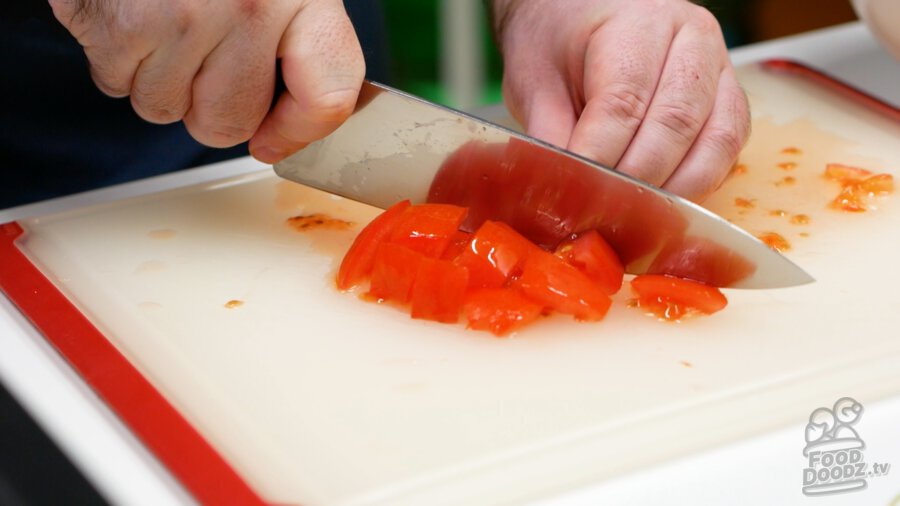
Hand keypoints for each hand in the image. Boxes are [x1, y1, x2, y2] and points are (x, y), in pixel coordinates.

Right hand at [49, 0, 364, 162]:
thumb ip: (296, 39)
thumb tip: (287, 124)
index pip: (329, 93)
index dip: (299, 131)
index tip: (273, 140)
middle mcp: (254, 4)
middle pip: (232, 121)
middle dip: (206, 106)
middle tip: (196, 58)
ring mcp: (188, 15)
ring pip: (168, 110)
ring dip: (156, 79)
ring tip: (158, 22)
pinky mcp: (125, 23)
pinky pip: (118, 85)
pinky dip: (115, 60)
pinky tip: (129, 16)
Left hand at [490, 0, 749, 200]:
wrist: (583, 11)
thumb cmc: (559, 39)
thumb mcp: (534, 78)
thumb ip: (549, 133)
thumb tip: (562, 190)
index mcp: (636, 23)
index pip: (623, 102)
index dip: (599, 158)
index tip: (575, 193)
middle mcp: (691, 39)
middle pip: (674, 125)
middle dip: (636, 180)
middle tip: (602, 212)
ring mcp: (719, 69)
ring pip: (715, 143)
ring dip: (674, 189)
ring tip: (632, 213)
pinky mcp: (730, 100)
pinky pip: (727, 151)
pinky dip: (697, 183)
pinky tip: (662, 200)